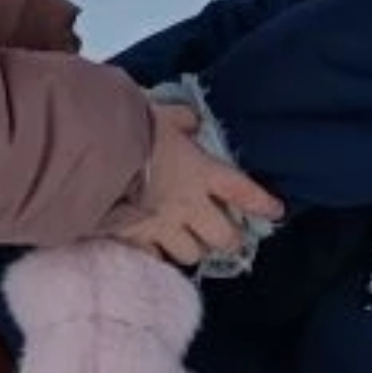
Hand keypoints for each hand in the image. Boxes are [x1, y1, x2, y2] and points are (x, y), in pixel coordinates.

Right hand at [111, 102, 282, 267]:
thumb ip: (181, 118)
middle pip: (223, 236)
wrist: (95, 156)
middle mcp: (189, 205)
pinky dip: (158, 258)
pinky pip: (155, 259)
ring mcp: (164, 226)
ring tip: (188, 245)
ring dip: (192, 250)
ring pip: (191, 254)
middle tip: (228, 239)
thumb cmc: (131, 130)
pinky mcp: (137, 239)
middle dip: (228, 240)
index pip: (243, 192)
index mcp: (201, 172)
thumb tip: (192, 120)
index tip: (276, 212)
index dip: (263, 204)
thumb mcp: (160, 113)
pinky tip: (156, 254)